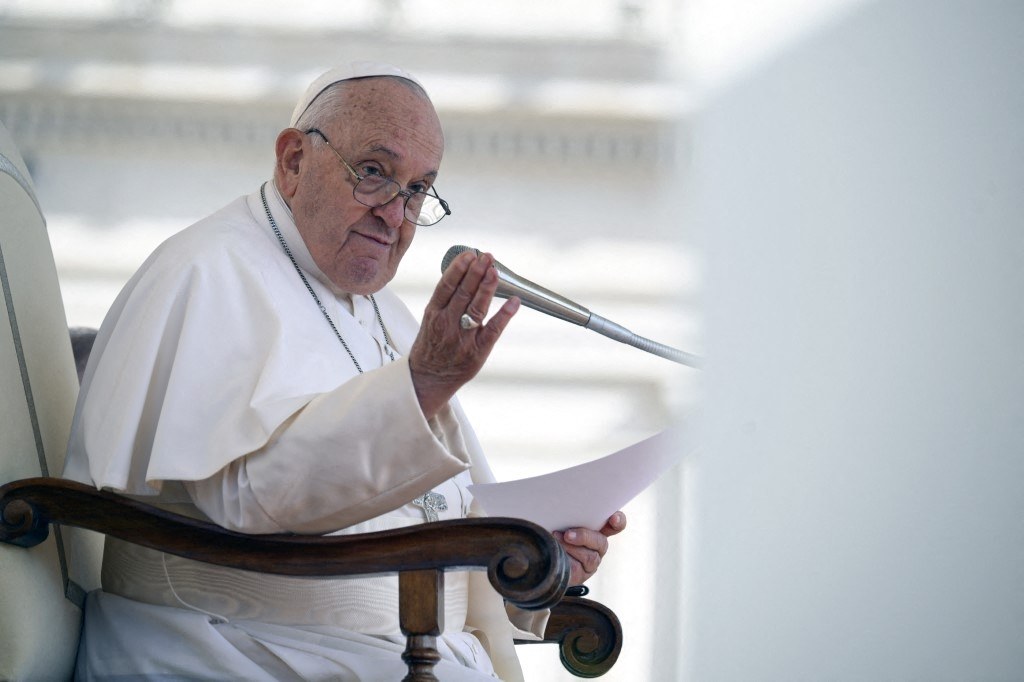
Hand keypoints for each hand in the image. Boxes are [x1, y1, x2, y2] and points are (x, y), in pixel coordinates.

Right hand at [409, 250, 519, 418]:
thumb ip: (446, 299)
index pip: (446, 286)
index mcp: (433, 313)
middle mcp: (447, 324)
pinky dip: (505, 315)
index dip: (458, 268)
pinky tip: (514, 302)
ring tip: (495, 270)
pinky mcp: (477, 351)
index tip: (469, 255)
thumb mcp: (431, 319)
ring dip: (488, 287)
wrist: (428, 378)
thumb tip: (465, 272)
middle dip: (476, 272)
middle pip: (463, 293)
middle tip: (487, 257)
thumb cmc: (432, 344)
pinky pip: (493, 330)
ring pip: (477, 308)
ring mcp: (463, 338)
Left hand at [554, 511, 626, 585]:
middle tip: (567, 534)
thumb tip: (569, 506)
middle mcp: (597, 546)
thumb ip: (570, 514)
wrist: (538, 553)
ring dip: (571, 547)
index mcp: (597, 528)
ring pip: (590, 557)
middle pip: (601, 542)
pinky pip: (577, 568)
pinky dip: (565, 558)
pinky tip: (556, 553)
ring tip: (555, 539)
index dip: (618, 521)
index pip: (615, 525)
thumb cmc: (551, 527)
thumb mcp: (561, 518)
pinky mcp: (581, 574)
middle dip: (584, 536)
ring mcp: (591, 562)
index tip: (613, 518)